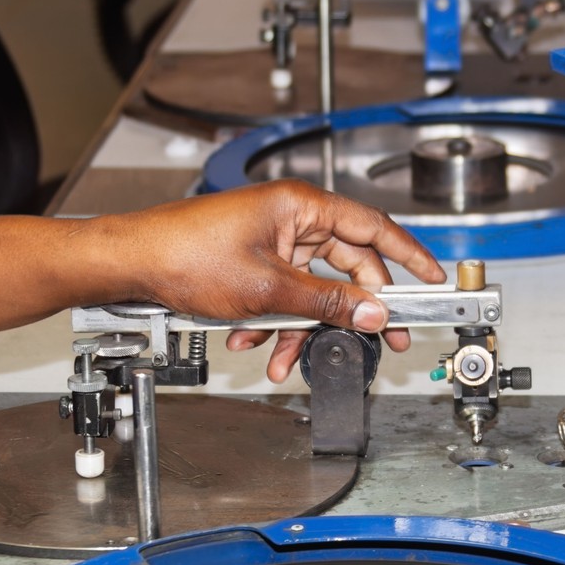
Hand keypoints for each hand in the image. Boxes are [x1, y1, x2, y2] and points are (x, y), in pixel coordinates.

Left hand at [116, 180, 445, 381]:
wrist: (129, 265)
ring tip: (285, 359)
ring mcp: (270, 240)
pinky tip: (250, 343)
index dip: (409, 255)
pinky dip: (272, 322)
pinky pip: (280, 295)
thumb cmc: (185, 254)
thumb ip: (329, 302)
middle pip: (344, 266)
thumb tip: (375, 312)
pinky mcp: (250, 262)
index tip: (434, 280)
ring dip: (302, 327)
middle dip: (353, 310)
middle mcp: (290, 218)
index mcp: (301, 206)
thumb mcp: (269, 288)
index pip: (373, 227)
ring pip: (310, 289)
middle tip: (381, 338)